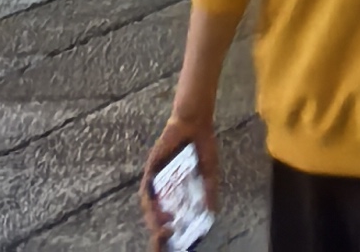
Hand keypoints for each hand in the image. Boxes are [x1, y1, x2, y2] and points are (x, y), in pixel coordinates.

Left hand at [142, 113, 218, 240]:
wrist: (195, 122)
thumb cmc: (203, 144)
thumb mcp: (210, 171)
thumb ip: (210, 191)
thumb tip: (212, 213)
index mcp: (179, 187)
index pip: (172, 210)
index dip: (172, 225)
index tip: (177, 236)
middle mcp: (166, 184)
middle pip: (158, 211)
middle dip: (160, 227)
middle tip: (167, 237)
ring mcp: (157, 177)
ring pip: (150, 204)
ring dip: (154, 219)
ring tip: (163, 229)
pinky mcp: (151, 169)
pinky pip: (147, 189)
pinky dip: (150, 202)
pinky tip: (156, 211)